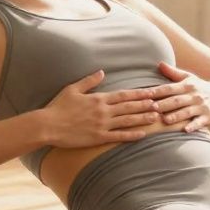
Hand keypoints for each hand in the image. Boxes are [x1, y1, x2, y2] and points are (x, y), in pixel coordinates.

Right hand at [39, 69, 159, 147]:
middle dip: (146, 105)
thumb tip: (101, 72)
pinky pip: (119, 136)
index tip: (151, 92)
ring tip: (156, 117)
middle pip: (129, 107)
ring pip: (128, 121)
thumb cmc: (58, 106)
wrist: (48, 125)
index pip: (123, 95)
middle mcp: (103, 111)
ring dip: (143, 118)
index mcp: (98, 98)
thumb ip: (89, 81)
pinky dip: (132, 135)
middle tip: (161, 103)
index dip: (139, 94)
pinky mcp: (98, 137)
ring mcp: (102, 125)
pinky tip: (143, 134)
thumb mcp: (73, 89)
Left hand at [151, 61, 209, 132]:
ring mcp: (201, 106)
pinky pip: (200, 122)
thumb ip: (173, 73)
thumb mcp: (188, 77)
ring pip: (187, 111)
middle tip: (152, 108)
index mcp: (187, 86)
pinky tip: (186, 130)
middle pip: (177, 100)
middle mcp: (194, 95)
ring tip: (165, 120)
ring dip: (176, 116)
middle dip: (164, 104)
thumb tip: (159, 63)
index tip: (145, 94)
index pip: (169, 88)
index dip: (157, 91)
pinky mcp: (208, 117)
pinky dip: (193, 126)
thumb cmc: (200, 86)